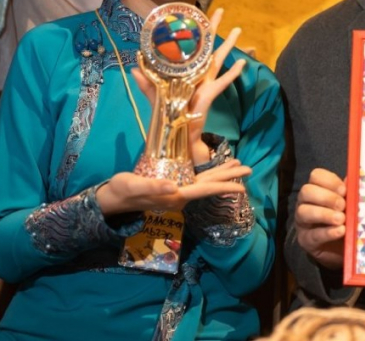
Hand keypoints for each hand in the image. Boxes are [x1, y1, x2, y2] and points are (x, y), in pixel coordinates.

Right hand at [96, 160, 251, 214]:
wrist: (115, 198)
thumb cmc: (124, 190)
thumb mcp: (135, 185)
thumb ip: (153, 187)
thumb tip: (174, 186)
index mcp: (176, 195)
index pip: (205, 190)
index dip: (224, 187)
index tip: (242, 186)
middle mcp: (181, 195)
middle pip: (210, 186)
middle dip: (230, 178)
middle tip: (249, 169)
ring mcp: (178, 191)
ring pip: (206, 182)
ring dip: (222, 174)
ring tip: (238, 165)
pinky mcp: (173, 187)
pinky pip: (198, 180)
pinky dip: (209, 174)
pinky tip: (214, 169)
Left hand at [131, 8, 245, 164]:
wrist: (177, 132)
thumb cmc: (168, 113)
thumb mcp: (155, 95)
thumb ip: (146, 82)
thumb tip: (134, 67)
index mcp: (185, 71)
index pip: (189, 47)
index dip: (191, 32)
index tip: (194, 15)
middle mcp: (198, 72)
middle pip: (207, 45)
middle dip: (213, 28)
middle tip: (221, 10)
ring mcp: (206, 81)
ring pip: (219, 58)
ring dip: (229, 44)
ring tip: (238, 29)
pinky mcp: (210, 92)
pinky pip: (225, 81)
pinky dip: (234, 73)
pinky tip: (242, 63)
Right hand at [294, 168, 346, 269]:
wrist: (343, 249)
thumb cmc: (346, 221)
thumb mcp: (350, 205)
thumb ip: (351, 192)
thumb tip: (356, 178)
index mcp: (317, 189)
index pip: (316, 176)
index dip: (329, 181)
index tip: (344, 190)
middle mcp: (305, 202)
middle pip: (306, 191)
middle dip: (326, 197)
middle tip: (342, 205)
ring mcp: (302, 222)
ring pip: (303, 212)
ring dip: (324, 214)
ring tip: (341, 219)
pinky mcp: (305, 240)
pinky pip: (312, 234)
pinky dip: (327, 232)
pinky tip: (340, 231)